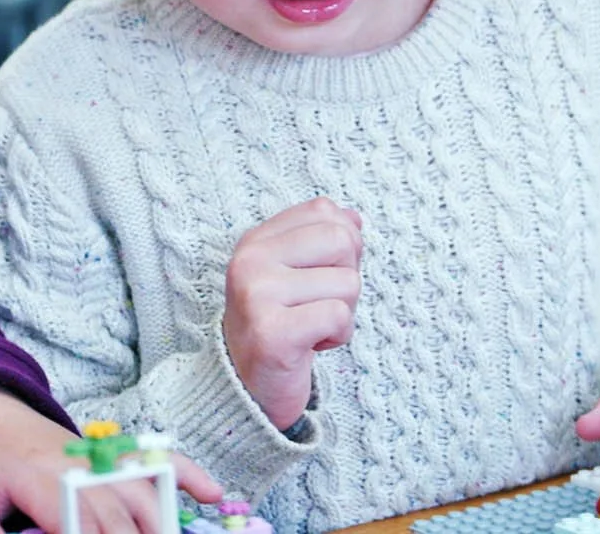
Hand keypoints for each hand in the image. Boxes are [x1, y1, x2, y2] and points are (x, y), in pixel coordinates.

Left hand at [0, 385, 221, 533]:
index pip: (80, 523)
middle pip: (121, 517)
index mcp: (37, 474)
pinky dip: (183, 474)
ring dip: (160, 524)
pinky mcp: (102, 452)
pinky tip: (210, 494)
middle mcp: (76, 462)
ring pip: (144, 493)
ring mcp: (94, 454)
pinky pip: (151, 459)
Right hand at [222, 197, 362, 428]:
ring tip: (310, 327)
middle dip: (345, 278)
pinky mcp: (272, 333)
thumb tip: (353, 217)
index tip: (317, 276)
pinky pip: (339, 316)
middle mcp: (250, 261)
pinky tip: (311, 345)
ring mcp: (257, 295)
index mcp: (255, 241)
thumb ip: (318, 240)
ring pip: (347, 282)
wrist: (246, 388)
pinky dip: (337, 336)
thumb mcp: (292, 273)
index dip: (340, 245)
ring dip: (342, 313)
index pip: (323, 211)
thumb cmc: (277, 326)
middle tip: (316, 304)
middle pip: (341, 240)